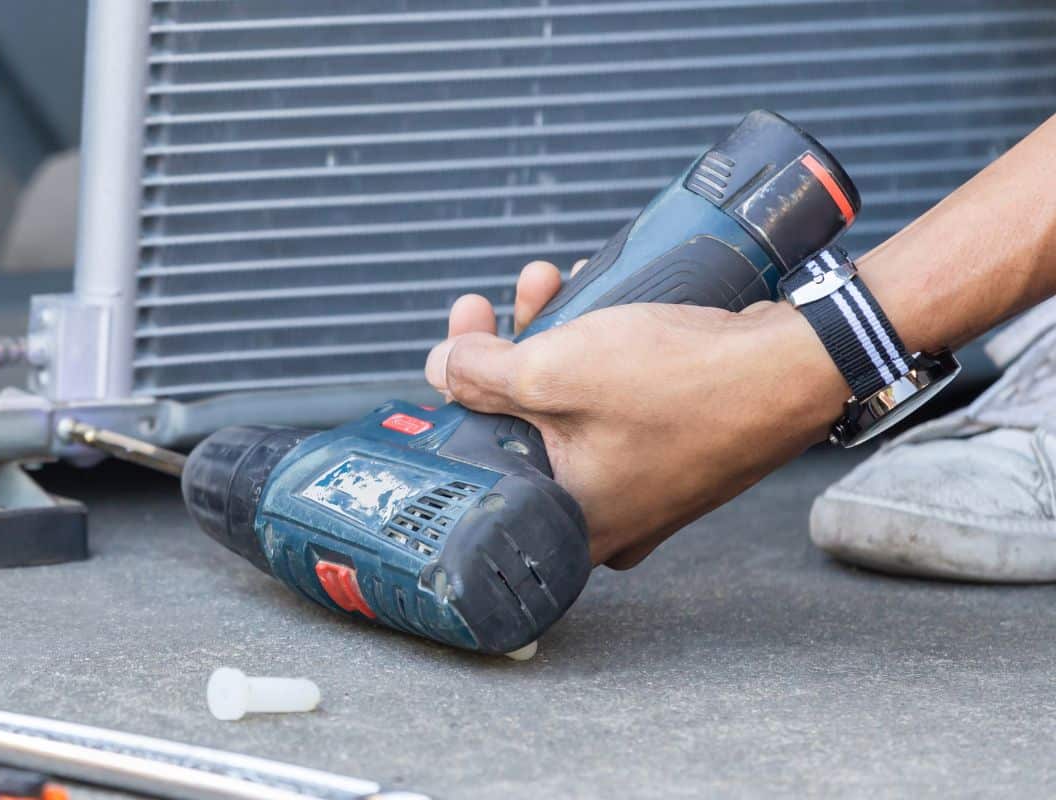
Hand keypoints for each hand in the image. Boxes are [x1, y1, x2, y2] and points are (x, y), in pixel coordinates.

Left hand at [424, 262, 848, 567]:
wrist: (799, 367)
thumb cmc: (686, 385)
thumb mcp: (554, 372)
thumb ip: (481, 374)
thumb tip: (443, 367)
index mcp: (570, 520)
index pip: (482, 461)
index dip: (459, 394)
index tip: (456, 344)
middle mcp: (607, 514)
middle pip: (522, 428)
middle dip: (504, 350)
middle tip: (490, 305)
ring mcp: (645, 482)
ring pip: (569, 404)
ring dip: (549, 337)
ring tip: (546, 280)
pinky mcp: (675, 446)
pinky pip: (613, 399)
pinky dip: (596, 350)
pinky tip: (591, 297)